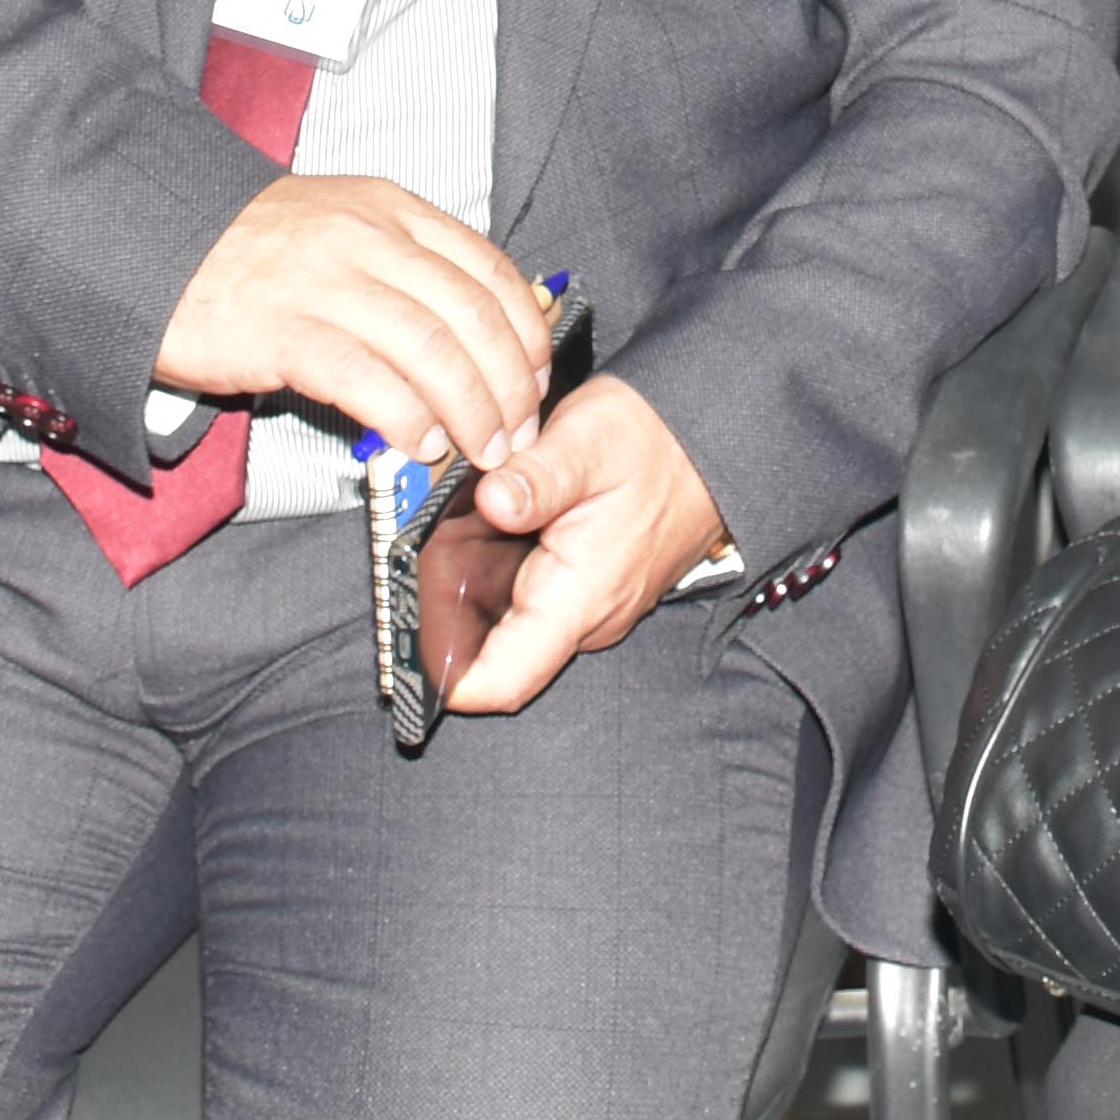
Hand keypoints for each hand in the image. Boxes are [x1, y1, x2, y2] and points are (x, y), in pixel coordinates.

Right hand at [153, 173, 553, 472]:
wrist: (154, 240)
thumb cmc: (252, 249)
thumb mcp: (345, 227)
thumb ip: (409, 265)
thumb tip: (478, 330)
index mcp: (392, 209)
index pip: (491, 271)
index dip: (528, 336)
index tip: (536, 382)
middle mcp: (368, 237)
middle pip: (473, 316)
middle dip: (510, 386)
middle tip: (518, 433)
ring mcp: (325, 281)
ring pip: (432, 351)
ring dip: (471, 412)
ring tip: (480, 451)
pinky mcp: (283, 330)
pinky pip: (368, 379)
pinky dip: (408, 418)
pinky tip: (420, 444)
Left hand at [452, 375, 724, 715]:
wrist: (715, 436)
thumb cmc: (658, 440)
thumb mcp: (587, 443)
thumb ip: (534, 478)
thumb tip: (490, 499)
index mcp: (579, 599)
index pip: (499, 683)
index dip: (441, 675)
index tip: (403, 635)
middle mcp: (585, 618)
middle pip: (488, 650)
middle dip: (445, 603)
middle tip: (427, 542)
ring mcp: (587, 606)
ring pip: (503, 622)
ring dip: (469, 578)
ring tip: (459, 516)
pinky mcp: (586, 588)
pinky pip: (526, 597)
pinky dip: (495, 565)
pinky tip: (490, 517)